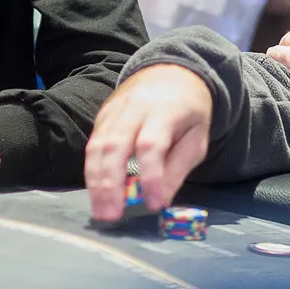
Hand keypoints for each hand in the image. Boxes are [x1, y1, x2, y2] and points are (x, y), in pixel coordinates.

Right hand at [85, 64, 211, 221]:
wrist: (171, 73)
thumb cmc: (188, 112)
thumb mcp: (197, 139)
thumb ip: (178, 169)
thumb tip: (160, 201)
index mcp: (165, 110)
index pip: (152, 144)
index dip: (151, 176)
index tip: (154, 205)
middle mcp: (134, 108)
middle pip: (115, 145)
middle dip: (111, 183)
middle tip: (112, 215)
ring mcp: (114, 110)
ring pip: (97, 145)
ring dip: (95, 182)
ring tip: (101, 211)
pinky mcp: (102, 115)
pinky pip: (92, 144)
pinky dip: (92, 171)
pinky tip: (97, 193)